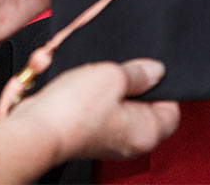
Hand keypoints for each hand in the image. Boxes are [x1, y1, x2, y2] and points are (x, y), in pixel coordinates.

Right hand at [10, 59, 179, 161]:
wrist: (39, 124)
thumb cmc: (74, 108)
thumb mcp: (113, 76)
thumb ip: (138, 72)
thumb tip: (155, 70)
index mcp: (147, 132)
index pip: (171, 108)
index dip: (161, 84)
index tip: (147, 68)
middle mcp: (131, 141)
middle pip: (145, 107)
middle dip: (132, 84)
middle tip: (117, 71)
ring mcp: (109, 139)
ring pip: (120, 107)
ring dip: (109, 88)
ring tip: (96, 77)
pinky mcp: (89, 133)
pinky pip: (100, 110)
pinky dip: (93, 96)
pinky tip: (82, 86)